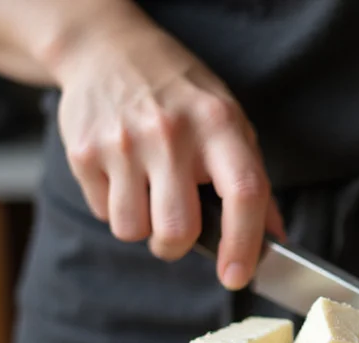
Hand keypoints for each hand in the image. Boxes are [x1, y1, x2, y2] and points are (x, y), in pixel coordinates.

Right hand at [52, 17, 283, 289]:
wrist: (109, 50)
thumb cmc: (181, 95)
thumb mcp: (230, 122)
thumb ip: (253, 181)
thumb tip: (274, 240)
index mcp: (218, 125)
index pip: (243, 193)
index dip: (244, 243)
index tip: (238, 275)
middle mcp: (171, 133)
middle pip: (177, 229)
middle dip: (178, 247)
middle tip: (180, 231)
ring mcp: (123, 143)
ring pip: (133, 230)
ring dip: (144, 227)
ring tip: (150, 193)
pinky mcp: (84, 152)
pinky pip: (104, 213)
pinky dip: (117, 207)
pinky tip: (125, 175)